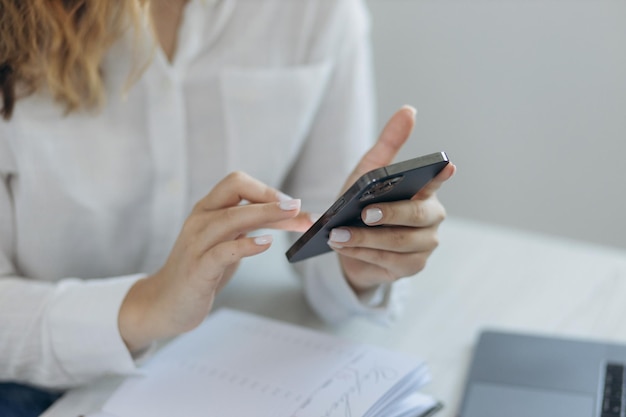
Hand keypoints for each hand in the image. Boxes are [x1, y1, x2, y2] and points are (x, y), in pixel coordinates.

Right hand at [118, 172, 311, 351]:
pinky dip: (246, 245)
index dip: (267, 190)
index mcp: (208, 209)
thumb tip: (289, 216)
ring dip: (266, 214)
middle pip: (236, 192)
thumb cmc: (203, 270)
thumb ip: (250, 226)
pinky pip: (223, 251)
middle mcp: (201, 220)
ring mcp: (197, 243)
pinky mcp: (198, 269)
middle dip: (271, 198)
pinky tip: (265, 244)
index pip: (236, 183)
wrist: (165, 303)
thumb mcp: (228, 242)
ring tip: (292, 216)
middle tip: (300, 207)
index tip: (292, 205)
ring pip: (231, 217)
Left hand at [328, 106, 455, 292]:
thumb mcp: (368, 173)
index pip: (437, 179)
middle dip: (389, 214)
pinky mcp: (412, 267)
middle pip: (416, 215)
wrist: (349, 245)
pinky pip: (388, 261)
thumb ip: (389, 144)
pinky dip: (362, 254)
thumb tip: (409, 110)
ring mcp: (425, 244)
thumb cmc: (363, 203)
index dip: (441, 174)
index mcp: (425, 191)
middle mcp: (431, 218)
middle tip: (364, 212)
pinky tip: (342, 247)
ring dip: (365, 238)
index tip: (446, 164)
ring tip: (337, 234)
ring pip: (399, 242)